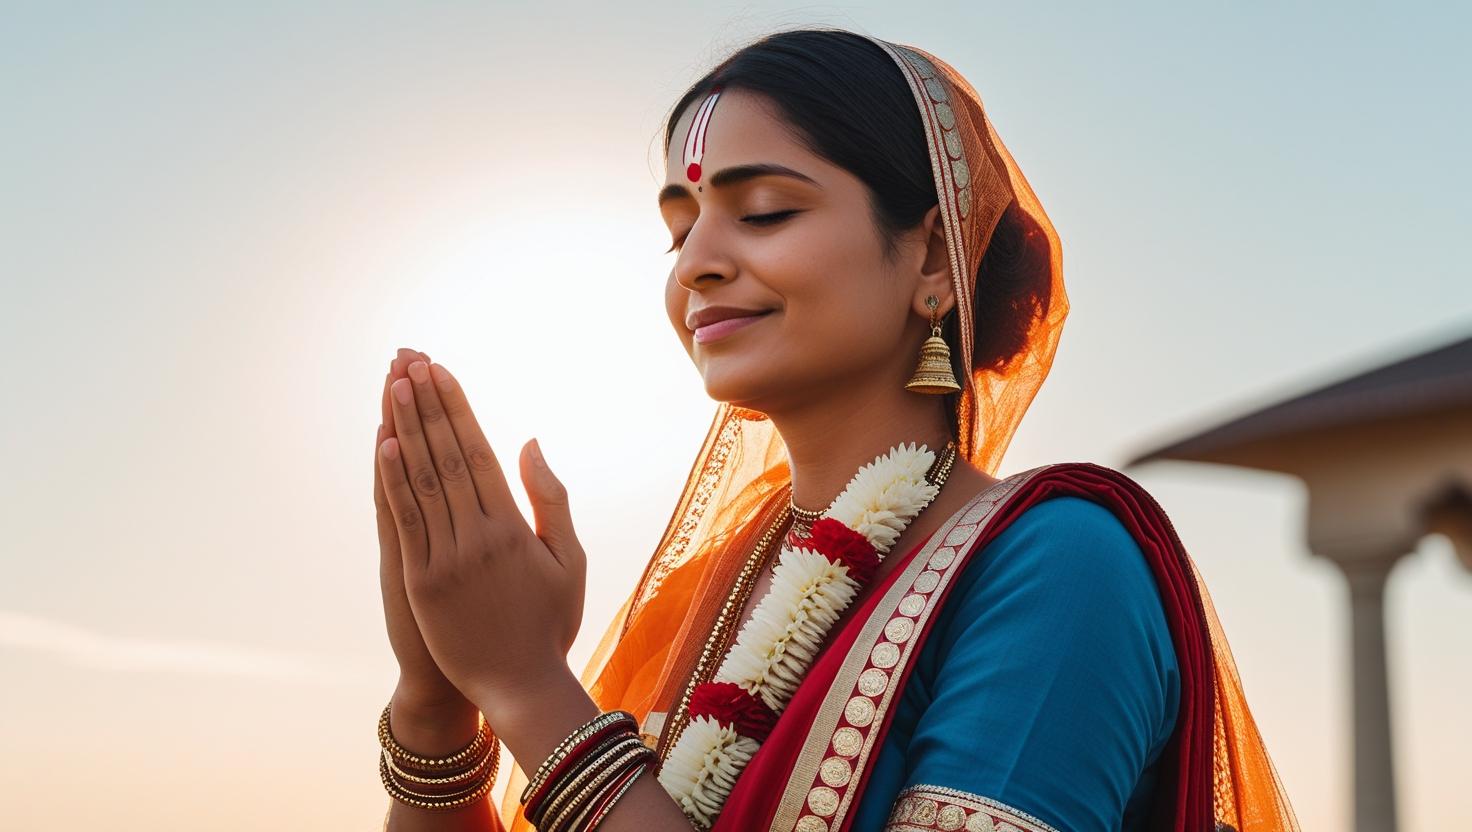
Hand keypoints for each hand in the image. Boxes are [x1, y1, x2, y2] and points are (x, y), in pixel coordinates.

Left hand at [376, 352, 586, 713]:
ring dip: (406, 429)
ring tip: (393, 386)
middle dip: (428, 405)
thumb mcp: (568, 561)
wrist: (519, 686)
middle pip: (448, 456)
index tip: (443, 371)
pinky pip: (404, 520)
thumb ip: (551, 500)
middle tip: (411, 362)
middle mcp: (477, 537)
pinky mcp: (419, 583)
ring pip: (422, 481)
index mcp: (514, 529)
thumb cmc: (550, 622)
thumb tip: (529, 442)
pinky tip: (384, 445)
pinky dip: (392, 480)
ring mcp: (445, 560)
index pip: (481, 453)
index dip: (459, 409)